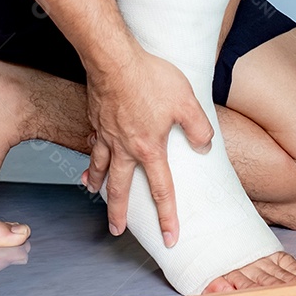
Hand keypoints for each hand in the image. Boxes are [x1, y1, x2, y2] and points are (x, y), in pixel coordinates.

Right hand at [83, 40, 213, 245]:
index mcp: (149, 148)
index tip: (169, 237)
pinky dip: (91, 154)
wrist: (113, 58)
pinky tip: (91, 155)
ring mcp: (106, 134)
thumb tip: (204, 147)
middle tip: (116, 230)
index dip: (167, 216)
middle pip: (120, 189)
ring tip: (96, 194)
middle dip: (118, 213)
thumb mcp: (187, 102)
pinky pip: (92, 144)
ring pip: (100, 167)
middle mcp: (124, 148)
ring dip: (99, 185)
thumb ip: (198, 128)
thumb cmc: (150, 78)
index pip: (161, 190)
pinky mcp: (96, 119)